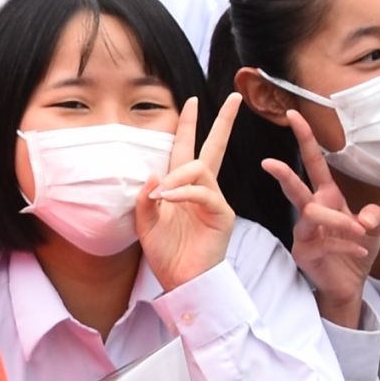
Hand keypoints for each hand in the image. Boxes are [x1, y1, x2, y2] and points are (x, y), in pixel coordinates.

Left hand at [137, 96, 241, 292]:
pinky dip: (184, 192)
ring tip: (162, 195)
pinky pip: (204, 192)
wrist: (181, 282)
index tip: (191, 102)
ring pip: (200, 167)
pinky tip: (168, 199)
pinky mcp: (221, 214)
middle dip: (223, 122)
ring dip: (177, 175)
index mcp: (182, 188)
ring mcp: (214, 201)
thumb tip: (152, 174)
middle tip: (234, 98)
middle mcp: (201, 190)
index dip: (188, 126)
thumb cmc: (167, 255)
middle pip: (214, 147)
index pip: (187, 149)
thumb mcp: (145, 225)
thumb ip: (145, 199)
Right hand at [258, 140, 379, 324]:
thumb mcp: (375, 229)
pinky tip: (362, 248)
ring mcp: (304, 233)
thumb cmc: (356, 251)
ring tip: (360, 231)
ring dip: (339, 221)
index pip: (313, 162)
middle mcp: (311, 211)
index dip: (305, 138)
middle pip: (295, 188)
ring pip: (312, 215)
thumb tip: (366, 218)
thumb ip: (375, 217)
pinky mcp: (304, 252)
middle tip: (269, 163)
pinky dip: (348, 245)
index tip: (294, 115)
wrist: (349, 284)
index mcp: (327, 196)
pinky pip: (325, 242)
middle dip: (283, 174)